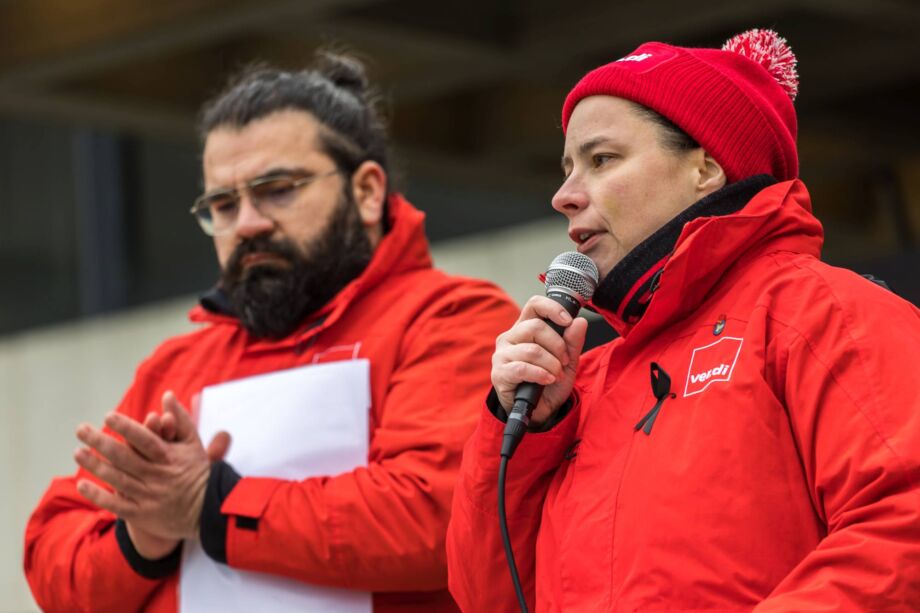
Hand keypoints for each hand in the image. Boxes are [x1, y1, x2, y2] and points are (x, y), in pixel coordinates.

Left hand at [74, 392, 228, 544]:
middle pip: (125, 457)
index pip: (146, 440)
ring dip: (95, 465)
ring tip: (78, 452)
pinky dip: (98, 496)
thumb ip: (180, 418)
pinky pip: (116, 505)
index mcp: (170, 457)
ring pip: (117, 479)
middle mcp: (157, 476)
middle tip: (81, 429)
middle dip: (100, 442)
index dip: (127, 428)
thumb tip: (167, 395)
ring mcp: (149, 496)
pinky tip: (82, 484)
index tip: (108, 416)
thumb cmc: (196, 471)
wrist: (206, 511)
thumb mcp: (193, 443)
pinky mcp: (142, 514)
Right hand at [492, 295, 587, 426]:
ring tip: (556, 375)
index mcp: (525, 329)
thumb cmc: (549, 382)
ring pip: (531, 349)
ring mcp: (502, 355)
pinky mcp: (499, 373)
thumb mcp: (567, 362)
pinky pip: (522, 368)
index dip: (551, 308)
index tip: (567, 321)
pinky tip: (547, 380)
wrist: (540, 411)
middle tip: (564, 361)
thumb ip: (573, 342)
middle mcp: (510, 338)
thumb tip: (579, 322)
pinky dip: (540, 374)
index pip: (534, 305)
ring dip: (551, 364)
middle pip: (535, 326)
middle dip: (557, 345)